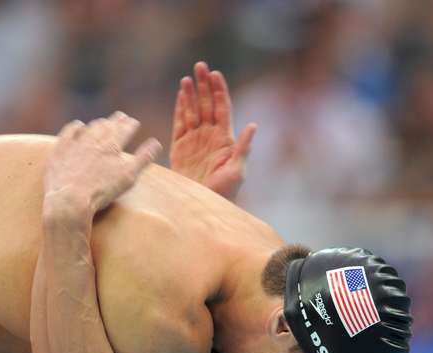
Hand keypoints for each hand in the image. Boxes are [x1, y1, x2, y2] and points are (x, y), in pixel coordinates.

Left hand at [44, 112, 161, 212]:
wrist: (70, 200)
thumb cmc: (101, 192)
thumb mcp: (127, 178)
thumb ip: (143, 159)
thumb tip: (156, 143)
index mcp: (111, 149)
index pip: (123, 132)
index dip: (129, 126)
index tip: (134, 121)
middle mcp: (93, 143)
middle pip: (106, 128)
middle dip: (115, 121)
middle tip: (121, 116)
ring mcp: (75, 147)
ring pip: (89, 130)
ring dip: (98, 124)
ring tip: (103, 121)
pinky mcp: (59, 154)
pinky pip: (67, 135)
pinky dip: (74, 128)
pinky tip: (78, 125)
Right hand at [170, 62, 255, 200]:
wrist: (202, 207)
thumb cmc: (224, 193)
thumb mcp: (237, 172)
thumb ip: (243, 148)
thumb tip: (253, 125)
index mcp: (225, 139)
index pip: (222, 108)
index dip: (219, 90)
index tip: (215, 74)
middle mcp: (210, 136)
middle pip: (207, 104)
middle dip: (204, 85)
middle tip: (200, 66)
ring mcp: (195, 141)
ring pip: (193, 111)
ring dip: (190, 94)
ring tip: (187, 78)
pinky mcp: (180, 149)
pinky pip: (180, 124)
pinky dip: (180, 109)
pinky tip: (180, 96)